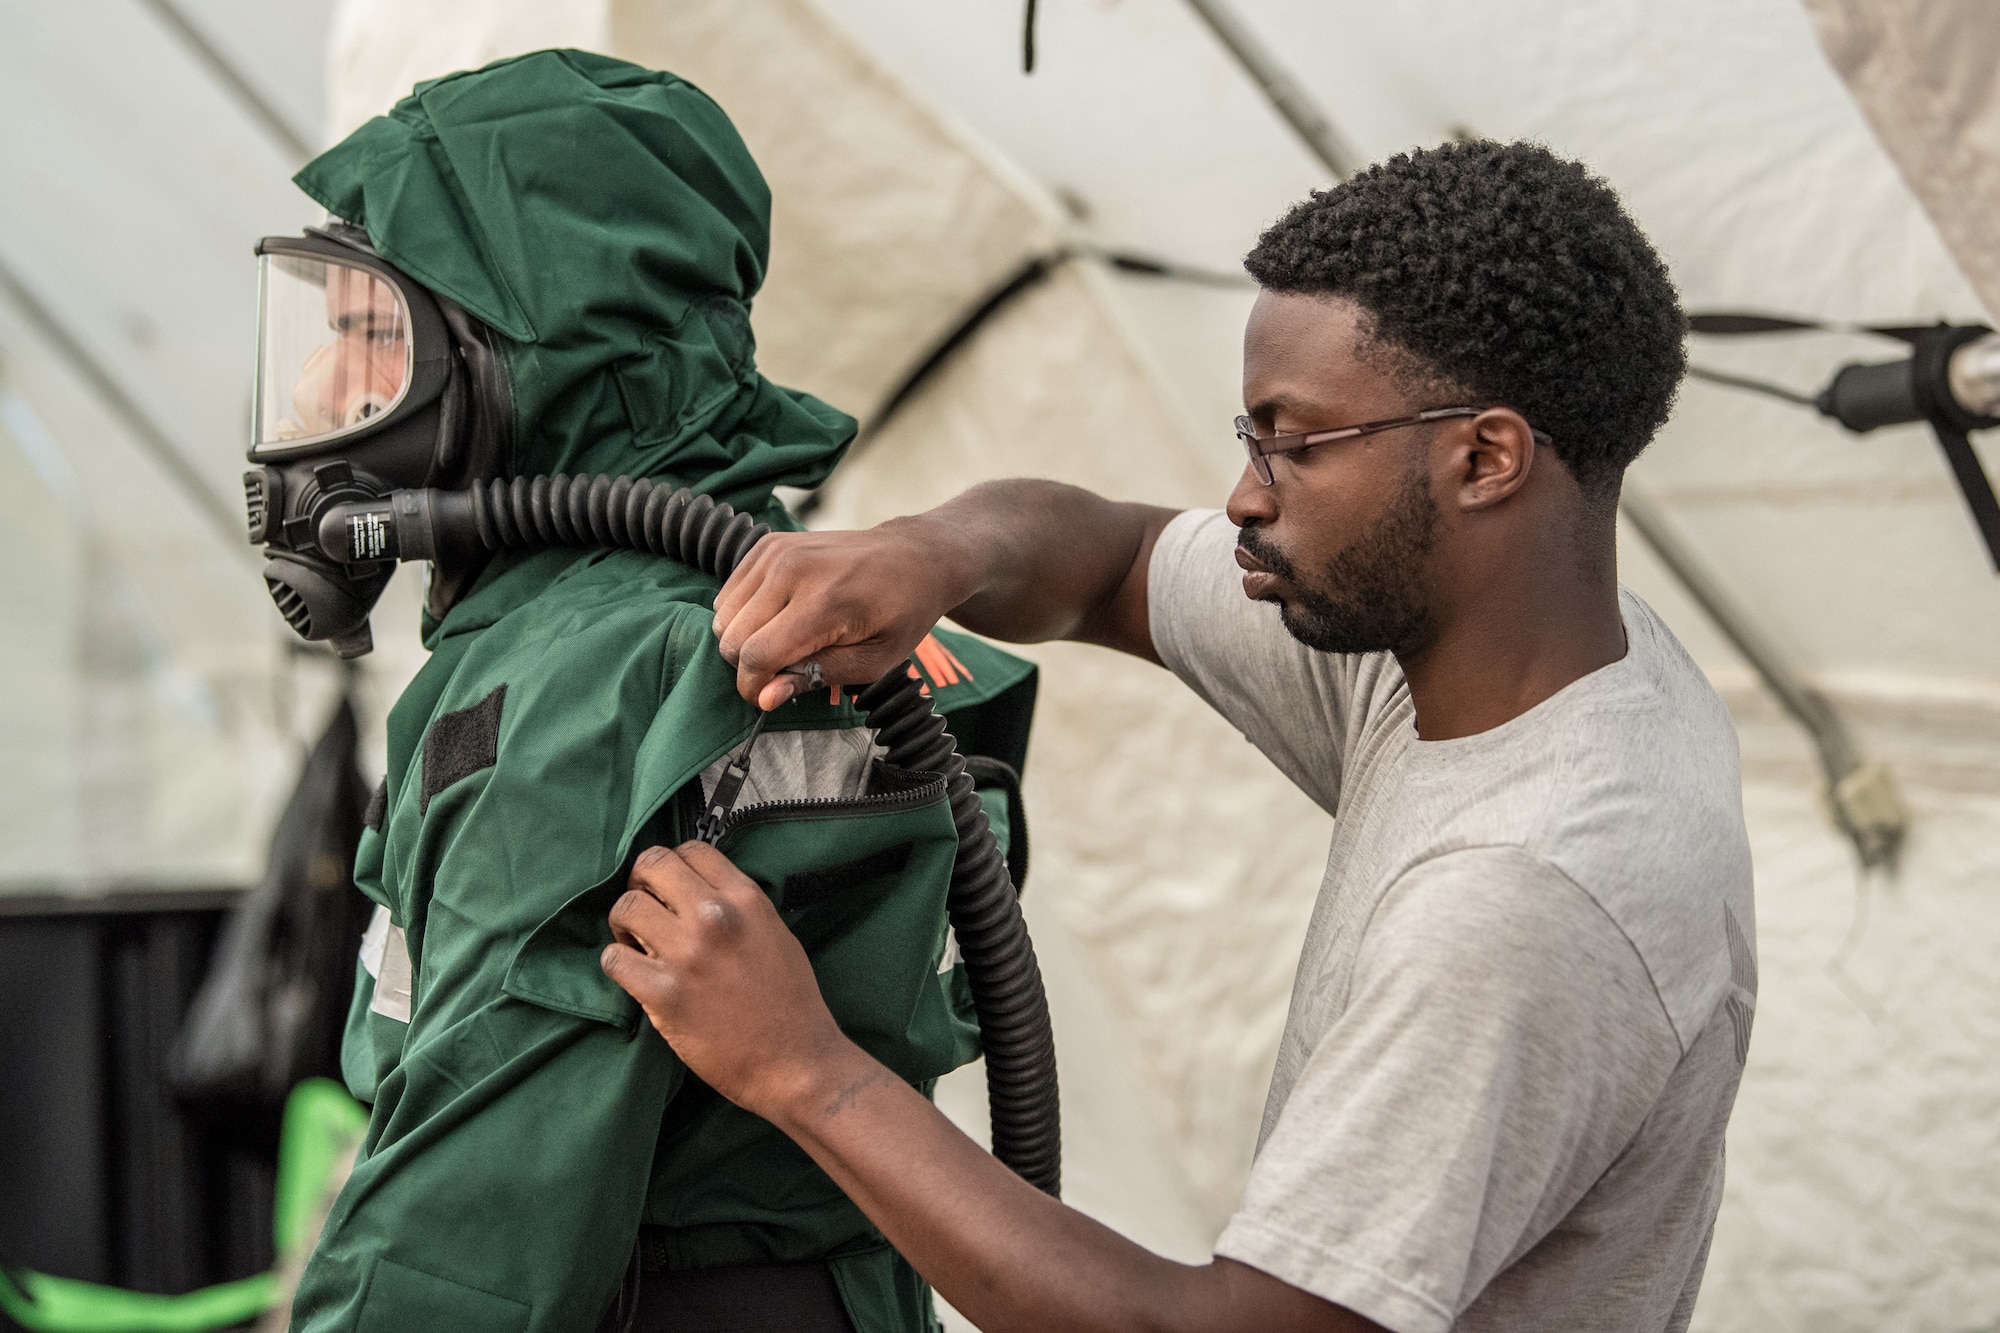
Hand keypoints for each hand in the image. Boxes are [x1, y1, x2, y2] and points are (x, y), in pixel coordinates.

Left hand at [601, 842, 851, 1116]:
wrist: (795, 1062)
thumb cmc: (791, 1002)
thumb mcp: (776, 933)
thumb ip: (739, 908)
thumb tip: (697, 894)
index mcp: (746, 899)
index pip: (692, 849)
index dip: (673, 866)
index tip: (670, 888)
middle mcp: (714, 917)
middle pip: (652, 865)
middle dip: (641, 883)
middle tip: (645, 909)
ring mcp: (687, 954)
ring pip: (626, 907)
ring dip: (624, 925)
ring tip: (637, 944)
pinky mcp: (663, 994)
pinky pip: (614, 959)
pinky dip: (618, 964)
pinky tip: (635, 975)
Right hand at [712, 519, 971, 708]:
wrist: (912, 557)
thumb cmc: (900, 614)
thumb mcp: (873, 662)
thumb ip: (816, 677)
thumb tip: (765, 697)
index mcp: (824, 601)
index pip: (757, 655)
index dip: (755, 687)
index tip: (771, 695)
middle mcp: (792, 570)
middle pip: (733, 637)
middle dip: (748, 666)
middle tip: (783, 669)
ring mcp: (776, 552)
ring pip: (723, 615)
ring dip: (744, 640)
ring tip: (782, 643)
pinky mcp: (768, 544)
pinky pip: (729, 592)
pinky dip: (743, 614)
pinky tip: (776, 618)